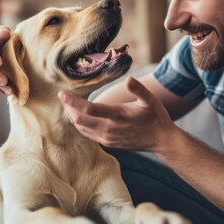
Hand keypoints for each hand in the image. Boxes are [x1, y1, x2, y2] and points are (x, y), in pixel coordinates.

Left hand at [58, 77, 178, 152]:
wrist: (161, 141)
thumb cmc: (156, 118)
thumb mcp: (151, 100)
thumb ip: (139, 89)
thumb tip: (128, 79)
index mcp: (117, 116)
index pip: (89, 109)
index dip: (73, 102)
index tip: (62, 94)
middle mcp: (109, 129)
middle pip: (79, 119)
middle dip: (68, 108)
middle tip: (63, 97)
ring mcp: (107, 138)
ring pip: (81, 128)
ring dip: (72, 116)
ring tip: (69, 105)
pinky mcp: (108, 143)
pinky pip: (87, 134)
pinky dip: (79, 125)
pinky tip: (79, 116)